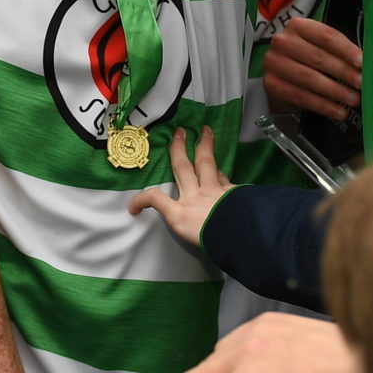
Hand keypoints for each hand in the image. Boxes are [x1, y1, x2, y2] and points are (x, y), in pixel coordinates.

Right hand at [127, 127, 231, 245]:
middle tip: (179, 132)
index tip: (134, 207)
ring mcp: (215, 191)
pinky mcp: (233, 191)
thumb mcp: (187, 237)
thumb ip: (177, 221)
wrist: (238, 236)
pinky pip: (225, 179)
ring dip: (205, 146)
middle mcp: (195, 197)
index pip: (156, 199)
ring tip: (206, 131)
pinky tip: (221, 170)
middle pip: (183, 168)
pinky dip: (221, 173)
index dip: (142, 200)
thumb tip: (172, 220)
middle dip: (179, 149)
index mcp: (181, 214)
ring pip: (207, 164)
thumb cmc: (212, 241)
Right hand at [261, 16, 361, 122]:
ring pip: (310, 78)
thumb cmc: (307, 58)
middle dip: (344, 72)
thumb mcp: (320, 46)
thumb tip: (366, 65)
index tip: (363, 63)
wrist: (281, 75)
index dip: (347, 50)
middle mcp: (283, 41)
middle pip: (319, 58)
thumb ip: (339, 51)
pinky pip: (301, 97)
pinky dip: (323, 106)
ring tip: (353, 99)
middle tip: (362, 84)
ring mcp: (274, 63)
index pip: (327, 36)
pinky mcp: (271, 84)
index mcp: (298, 26)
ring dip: (336, 91)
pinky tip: (338, 111)